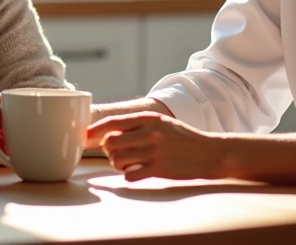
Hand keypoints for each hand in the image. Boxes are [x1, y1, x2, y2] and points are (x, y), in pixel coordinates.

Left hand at [87, 112, 222, 181]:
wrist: (210, 152)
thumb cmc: (183, 138)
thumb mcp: (162, 124)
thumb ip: (138, 125)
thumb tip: (108, 131)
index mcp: (149, 119)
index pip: (113, 122)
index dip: (95, 130)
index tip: (85, 135)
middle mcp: (149, 133)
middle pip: (110, 142)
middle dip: (108, 150)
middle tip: (117, 153)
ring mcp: (154, 151)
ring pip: (117, 160)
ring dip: (118, 164)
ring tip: (130, 163)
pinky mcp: (159, 169)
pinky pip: (130, 175)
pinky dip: (130, 175)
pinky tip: (139, 172)